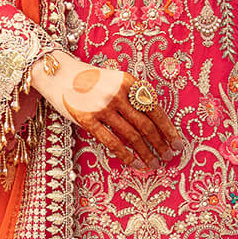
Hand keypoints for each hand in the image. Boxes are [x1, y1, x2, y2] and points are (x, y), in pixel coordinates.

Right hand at [28, 52, 184, 168]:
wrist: (59, 74)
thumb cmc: (91, 80)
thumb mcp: (116, 80)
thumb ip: (133, 96)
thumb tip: (155, 124)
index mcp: (129, 82)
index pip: (155, 110)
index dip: (168, 129)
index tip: (178, 143)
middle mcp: (118, 94)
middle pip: (146, 125)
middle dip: (160, 144)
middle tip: (169, 156)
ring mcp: (102, 107)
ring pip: (131, 135)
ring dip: (145, 152)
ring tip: (153, 164)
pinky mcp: (87, 120)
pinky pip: (111, 142)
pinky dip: (125, 155)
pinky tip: (134, 163)